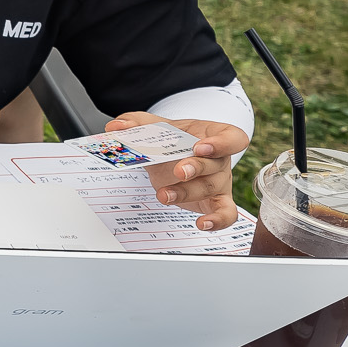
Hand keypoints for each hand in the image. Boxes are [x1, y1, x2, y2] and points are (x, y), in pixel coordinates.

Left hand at [107, 110, 248, 231]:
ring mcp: (219, 181)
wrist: (171, 154)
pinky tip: (202, 224)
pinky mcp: (214, 201)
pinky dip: (218, 221)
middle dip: (197, 167)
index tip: (201, 146)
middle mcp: (220, 159)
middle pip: (216, 164)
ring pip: (209, 188)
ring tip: (163, 195)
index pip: (232, 137)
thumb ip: (136, 122)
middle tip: (179, 171)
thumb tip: (115, 126)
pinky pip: (225, 213)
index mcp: (214, 135)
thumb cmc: (173, 137)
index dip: (221, 142)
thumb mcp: (155, 125)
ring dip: (186, 192)